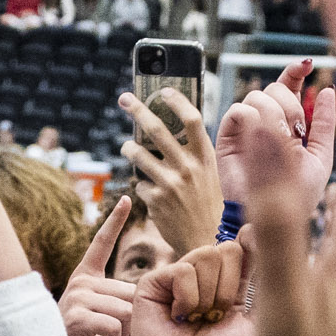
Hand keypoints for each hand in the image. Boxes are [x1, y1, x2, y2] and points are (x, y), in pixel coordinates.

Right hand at [62, 199, 137, 335]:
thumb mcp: (99, 314)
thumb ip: (117, 300)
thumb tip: (142, 295)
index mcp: (84, 276)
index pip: (101, 243)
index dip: (114, 221)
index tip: (124, 199)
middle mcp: (79, 281)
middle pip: (130, 292)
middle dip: (134, 319)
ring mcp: (76, 296)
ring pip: (126, 310)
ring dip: (125, 333)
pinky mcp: (77, 315)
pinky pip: (114, 324)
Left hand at [117, 85, 221, 255]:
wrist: (207, 244)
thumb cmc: (209, 208)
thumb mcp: (212, 176)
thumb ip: (194, 156)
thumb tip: (170, 132)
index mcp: (206, 157)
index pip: (191, 119)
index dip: (176, 101)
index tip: (163, 91)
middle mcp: (188, 167)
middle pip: (156, 129)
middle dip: (137, 110)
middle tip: (124, 99)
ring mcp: (170, 183)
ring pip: (138, 154)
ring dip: (129, 148)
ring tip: (127, 147)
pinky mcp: (156, 200)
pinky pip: (141, 184)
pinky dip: (143, 186)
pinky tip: (154, 195)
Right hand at [128, 238, 257, 335]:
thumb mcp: (259, 322)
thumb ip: (266, 281)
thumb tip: (259, 236)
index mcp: (232, 282)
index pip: (245, 245)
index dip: (251, 248)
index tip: (252, 267)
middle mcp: (205, 276)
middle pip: (227, 248)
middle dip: (228, 288)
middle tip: (216, 317)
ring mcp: (178, 277)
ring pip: (206, 256)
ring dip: (207, 297)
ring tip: (198, 320)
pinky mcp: (154, 283)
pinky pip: (182, 271)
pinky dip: (186, 300)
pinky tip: (179, 318)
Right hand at [217, 58, 335, 211]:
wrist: (274, 217)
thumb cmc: (297, 194)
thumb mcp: (321, 156)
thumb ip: (325, 124)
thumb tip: (327, 90)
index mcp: (287, 121)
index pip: (288, 84)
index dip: (295, 71)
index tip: (307, 66)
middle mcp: (265, 120)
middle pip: (274, 87)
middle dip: (290, 104)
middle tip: (297, 132)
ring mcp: (246, 127)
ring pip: (258, 96)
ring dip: (274, 115)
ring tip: (280, 141)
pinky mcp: (228, 136)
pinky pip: (239, 110)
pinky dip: (253, 120)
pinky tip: (262, 138)